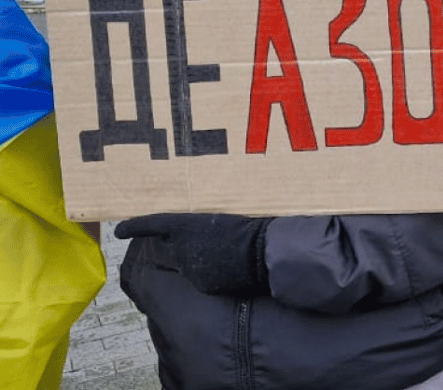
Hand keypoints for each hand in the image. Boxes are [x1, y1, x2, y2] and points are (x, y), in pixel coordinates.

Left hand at [115, 213, 270, 297]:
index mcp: (184, 225)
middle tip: (184, 247)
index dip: (134, 227)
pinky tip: (228, 268)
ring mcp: (189, 268)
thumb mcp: (217, 221)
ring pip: (183, 266)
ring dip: (194, 262)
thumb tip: (187, 232)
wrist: (261, 254)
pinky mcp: (202, 283)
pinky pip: (199, 279)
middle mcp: (181, 248)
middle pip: (166, 249)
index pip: (152, 225)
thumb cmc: (246, 230)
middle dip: (171, 250)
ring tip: (218, 255)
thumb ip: (197, 226)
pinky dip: (209, 274)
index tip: (119, 230)